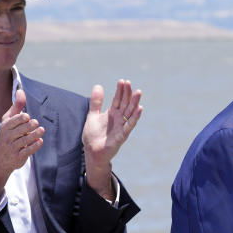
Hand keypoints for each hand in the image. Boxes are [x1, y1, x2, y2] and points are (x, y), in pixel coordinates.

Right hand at [0, 90, 43, 195]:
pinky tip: (40, 141)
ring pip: (24, 141)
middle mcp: (7, 137)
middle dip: (28, 126)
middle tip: (36, 123)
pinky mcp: (18, 157)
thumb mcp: (8, 120)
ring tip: (41, 130)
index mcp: (5, 126)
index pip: (13, 121)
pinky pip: (27, 151)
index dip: (20, 119)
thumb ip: (16, 106)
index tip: (27, 117)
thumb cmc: (7, 135)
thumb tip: (20, 90)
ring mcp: (12, 148)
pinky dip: (34, 146)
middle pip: (19, 130)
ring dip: (34, 135)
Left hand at [82, 79, 141, 196]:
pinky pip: (130, 125)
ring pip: (130, 112)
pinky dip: (135, 117)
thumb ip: (96, 102)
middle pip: (125, 103)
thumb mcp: (92, 115)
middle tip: (129, 82)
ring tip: (138, 92)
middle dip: (127, 93)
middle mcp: (119, 118)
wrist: (92, 152)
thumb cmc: (93, 135)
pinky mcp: (123, 135)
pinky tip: (139, 109)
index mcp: (112, 113)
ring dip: (134, 102)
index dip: (120, 90)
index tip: (122, 81)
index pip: (118, 99)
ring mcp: (122, 126)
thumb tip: (98, 85)